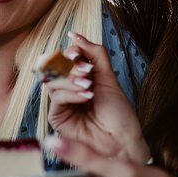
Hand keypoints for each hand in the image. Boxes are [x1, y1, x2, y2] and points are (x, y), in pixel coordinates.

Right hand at [47, 32, 148, 161]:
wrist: (124, 140)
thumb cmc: (118, 114)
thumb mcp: (108, 78)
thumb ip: (94, 54)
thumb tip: (75, 35)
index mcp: (80, 79)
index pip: (65, 59)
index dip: (69, 53)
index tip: (77, 52)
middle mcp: (68, 90)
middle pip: (56, 68)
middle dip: (70, 66)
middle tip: (86, 70)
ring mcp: (62, 104)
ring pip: (53, 81)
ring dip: (71, 79)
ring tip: (88, 85)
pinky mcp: (57, 118)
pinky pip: (56, 98)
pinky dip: (71, 93)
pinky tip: (86, 96)